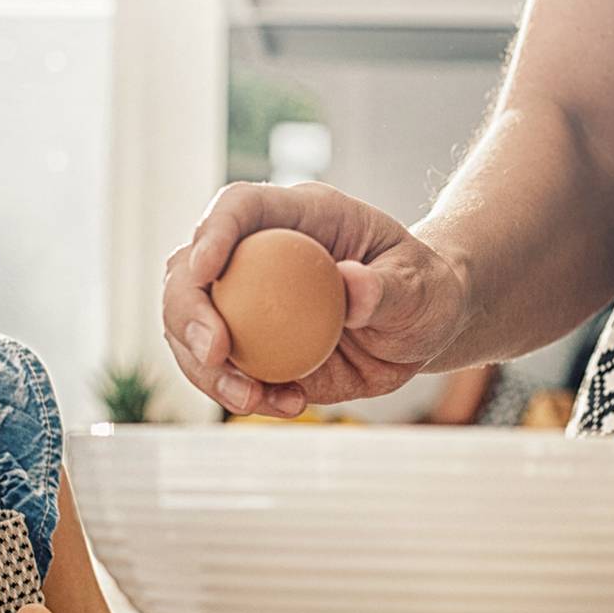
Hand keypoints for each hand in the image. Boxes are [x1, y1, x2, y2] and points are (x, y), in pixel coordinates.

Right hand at [162, 183, 470, 416]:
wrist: (420, 328)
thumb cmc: (425, 291)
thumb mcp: (421, 287)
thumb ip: (389, 286)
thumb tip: (351, 287)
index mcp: (299, 216)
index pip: (241, 207)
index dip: (213, 232)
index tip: (205, 271)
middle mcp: (259, 252)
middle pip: (191, 269)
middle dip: (188, 311)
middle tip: (216, 354)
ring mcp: (247, 301)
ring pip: (191, 327)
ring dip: (207, 369)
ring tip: (253, 399)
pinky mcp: (252, 347)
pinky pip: (223, 372)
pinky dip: (241, 394)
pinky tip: (287, 406)